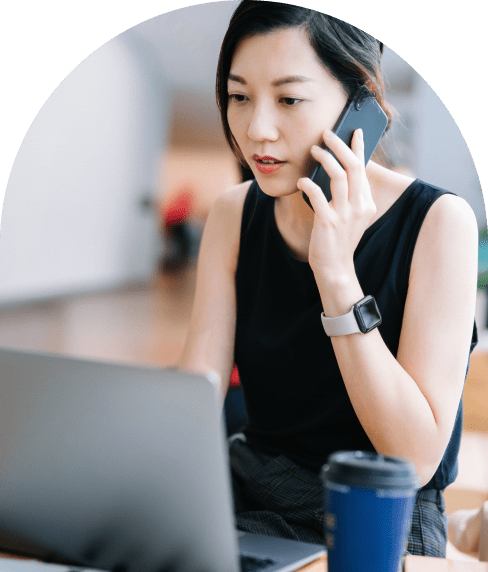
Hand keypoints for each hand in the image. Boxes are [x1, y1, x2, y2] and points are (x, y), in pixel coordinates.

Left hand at [297, 129, 376, 282]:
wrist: (335, 268)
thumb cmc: (338, 239)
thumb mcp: (350, 216)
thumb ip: (349, 196)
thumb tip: (336, 169)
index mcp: (366, 203)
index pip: (363, 169)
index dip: (359, 148)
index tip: (354, 131)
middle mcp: (359, 206)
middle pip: (353, 166)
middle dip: (339, 145)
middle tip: (326, 134)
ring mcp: (345, 215)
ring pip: (338, 176)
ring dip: (324, 158)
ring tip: (313, 151)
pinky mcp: (328, 222)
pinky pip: (318, 195)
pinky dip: (308, 184)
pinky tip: (301, 181)